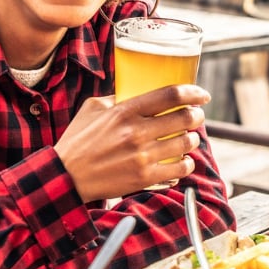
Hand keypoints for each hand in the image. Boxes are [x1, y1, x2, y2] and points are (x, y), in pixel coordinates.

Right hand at [57, 85, 210, 199]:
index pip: (170, 95)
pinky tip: (183, 160)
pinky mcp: (144, 178)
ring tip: (189, 138)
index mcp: (125, 111)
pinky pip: (179, 169)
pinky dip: (187, 163)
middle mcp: (136, 132)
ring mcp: (142, 157)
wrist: (65, 176)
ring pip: (186, 143)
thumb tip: (137, 90)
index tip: (202, 95)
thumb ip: (117, 98)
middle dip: (197, 116)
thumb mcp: (92, 109)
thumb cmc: (77, 141)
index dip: (193, 92)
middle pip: (184, 118)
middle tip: (196, 116)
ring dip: (193, 139)